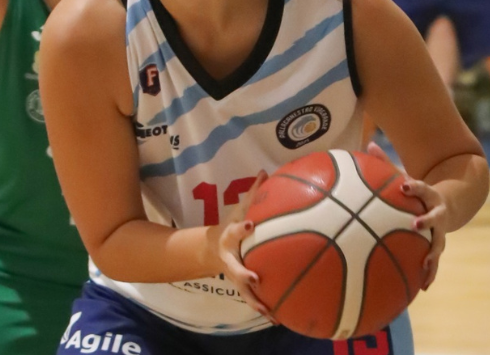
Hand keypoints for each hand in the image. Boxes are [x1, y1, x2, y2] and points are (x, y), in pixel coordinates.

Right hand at [214, 171, 272, 319]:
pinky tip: (279, 318)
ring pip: (243, 291)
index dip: (242, 229)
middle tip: (257, 279)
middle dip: (244, 274)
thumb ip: (253, 194)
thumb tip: (265, 171)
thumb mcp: (238, 210)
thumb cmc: (231, 227)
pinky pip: (253, 299)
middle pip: (235, 268)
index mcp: (230, 237)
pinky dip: (264, 309)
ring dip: (255, 301)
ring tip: (269, 312)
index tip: (251, 225)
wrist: (210, 250)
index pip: (235, 231)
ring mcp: (234, 275)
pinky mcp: (241, 287)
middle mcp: (230, 259)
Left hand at [366, 144, 448, 289]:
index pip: (423, 188)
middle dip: (427, 221)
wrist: (446, 206)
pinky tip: (422, 287)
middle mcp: (437, 214)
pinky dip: (429, 274)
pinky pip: (434, 263)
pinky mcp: (437, 248)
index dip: (415, 187)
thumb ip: (386, 164)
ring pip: (438, 244)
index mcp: (429, 196)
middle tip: (416, 224)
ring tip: (425, 264)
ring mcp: (440, 233)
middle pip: (435, 217)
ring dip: (433, 254)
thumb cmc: (416, 193)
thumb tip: (367, 144)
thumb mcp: (405, 177)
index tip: (405, 186)